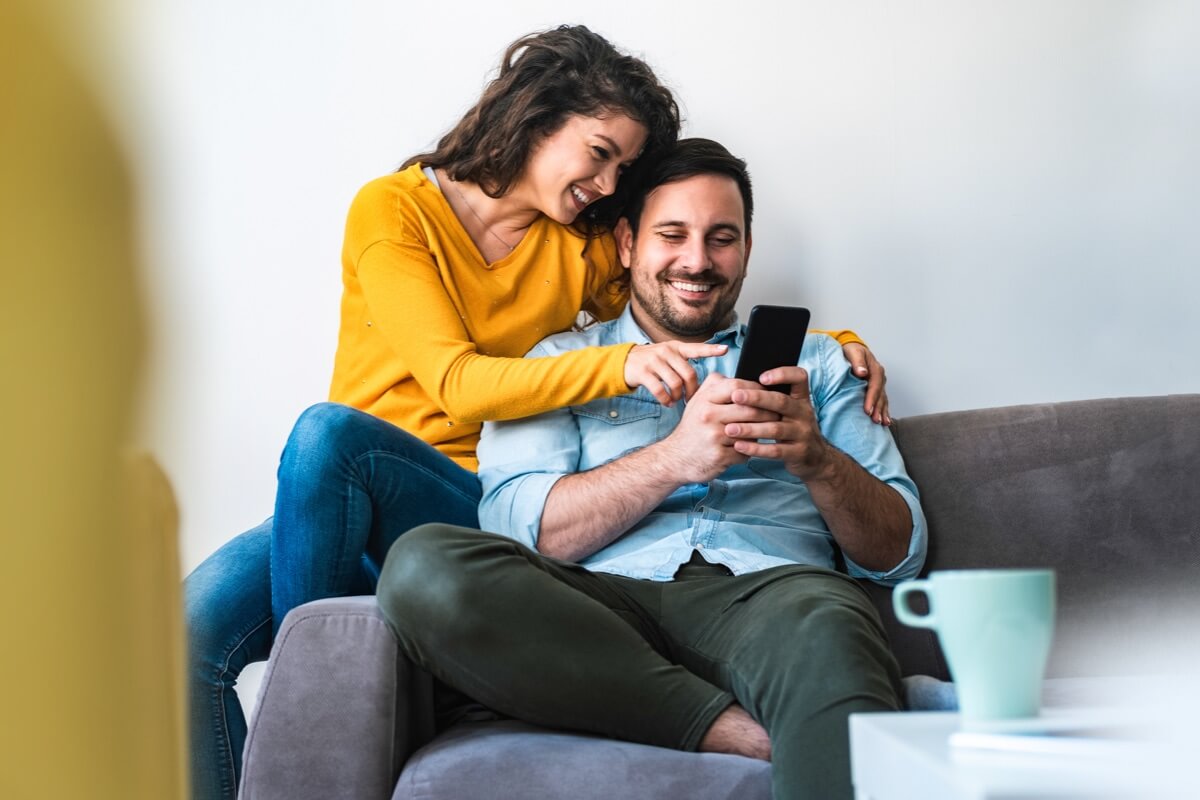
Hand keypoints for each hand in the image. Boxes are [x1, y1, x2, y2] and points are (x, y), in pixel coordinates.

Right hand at [624, 340, 727, 405]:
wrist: (624, 362)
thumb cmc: (651, 362)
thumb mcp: (667, 355)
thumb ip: (683, 362)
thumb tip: (705, 379)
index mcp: (676, 348)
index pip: (696, 348)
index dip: (711, 349)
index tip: (725, 349)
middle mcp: (666, 352)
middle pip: (689, 373)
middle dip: (692, 390)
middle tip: (690, 399)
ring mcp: (654, 361)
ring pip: (675, 383)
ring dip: (678, 396)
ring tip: (676, 401)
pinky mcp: (643, 372)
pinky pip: (659, 390)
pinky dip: (665, 400)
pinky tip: (667, 402)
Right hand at [656, 373, 777, 483]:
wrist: (675, 458)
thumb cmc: (694, 428)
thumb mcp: (698, 401)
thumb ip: (717, 385)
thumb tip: (743, 377)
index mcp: (705, 398)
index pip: (737, 387)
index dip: (756, 389)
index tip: (768, 394)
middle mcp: (707, 415)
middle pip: (748, 409)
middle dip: (767, 411)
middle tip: (779, 413)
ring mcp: (713, 436)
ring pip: (750, 431)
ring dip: (763, 431)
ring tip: (771, 429)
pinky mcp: (719, 456)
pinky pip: (745, 451)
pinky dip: (751, 450)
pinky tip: (753, 449)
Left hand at [724, 367, 835, 480]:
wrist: (815, 457)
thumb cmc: (791, 427)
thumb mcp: (789, 410)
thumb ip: (769, 396)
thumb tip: (733, 382)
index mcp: (801, 398)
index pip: (799, 377)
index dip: (783, 374)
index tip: (761, 377)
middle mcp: (804, 413)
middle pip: (781, 402)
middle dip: (757, 398)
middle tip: (735, 396)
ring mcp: (802, 433)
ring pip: (775, 429)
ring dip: (750, 428)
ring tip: (729, 429)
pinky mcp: (798, 453)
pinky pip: (775, 450)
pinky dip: (756, 448)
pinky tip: (739, 445)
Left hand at [841, 342, 889, 424]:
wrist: (852, 348)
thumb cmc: (851, 351)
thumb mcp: (853, 352)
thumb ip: (857, 362)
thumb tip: (862, 372)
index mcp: (875, 369)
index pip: (875, 386)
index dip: (872, 398)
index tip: (867, 410)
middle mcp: (879, 377)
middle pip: (880, 395)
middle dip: (878, 408)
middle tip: (875, 420)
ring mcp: (879, 384)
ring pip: (883, 400)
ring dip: (883, 412)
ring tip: (882, 424)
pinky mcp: (876, 389)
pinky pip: (882, 401)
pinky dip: (884, 411)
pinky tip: (885, 421)